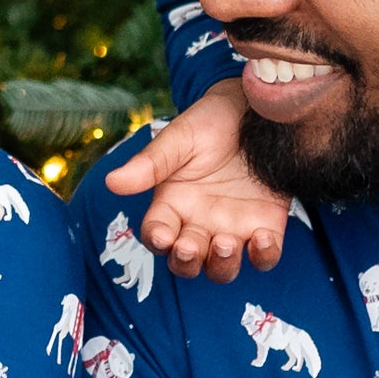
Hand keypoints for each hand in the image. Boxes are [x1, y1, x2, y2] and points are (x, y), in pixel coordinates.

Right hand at [104, 83, 288, 279]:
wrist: (254, 109)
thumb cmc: (210, 122)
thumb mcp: (178, 139)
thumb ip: (150, 164)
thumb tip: (112, 182)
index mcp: (172, 205)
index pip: (157, 235)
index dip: (157, 241)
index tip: (163, 237)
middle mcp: (199, 224)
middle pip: (186, 262)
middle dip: (186, 261)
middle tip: (189, 246)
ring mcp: (232, 229)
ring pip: (222, 269)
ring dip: (222, 265)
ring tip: (225, 242)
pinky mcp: (266, 227)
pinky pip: (265, 257)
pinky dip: (264, 256)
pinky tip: (263, 238)